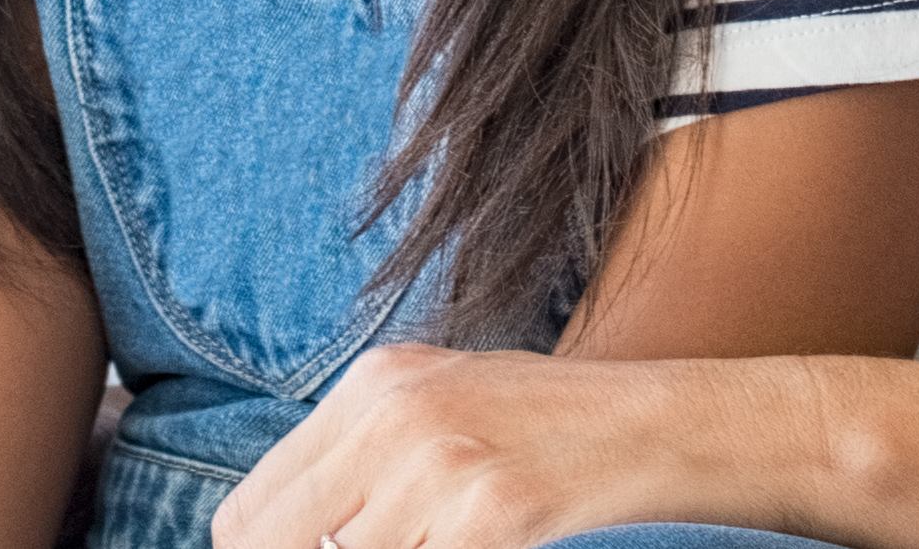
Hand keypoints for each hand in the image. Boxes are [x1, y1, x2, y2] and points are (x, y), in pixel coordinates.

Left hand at [213, 346, 820, 548]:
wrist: (669, 425)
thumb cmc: (558, 425)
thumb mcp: (446, 405)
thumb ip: (364, 456)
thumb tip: (288, 530)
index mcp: (370, 386)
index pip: (249, 508)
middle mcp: (391, 415)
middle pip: (271, 542)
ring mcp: (438, 463)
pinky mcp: (489, 512)